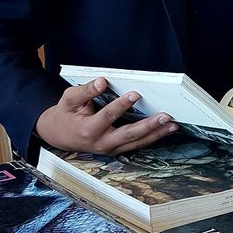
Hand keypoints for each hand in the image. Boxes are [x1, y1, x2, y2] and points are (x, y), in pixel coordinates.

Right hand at [35, 78, 177, 155]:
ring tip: (173, 125)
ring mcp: (110, 149)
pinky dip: (152, 138)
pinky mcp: (116, 150)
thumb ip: (85, 91)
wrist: (59, 135)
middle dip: (148, 126)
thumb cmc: (65, 114)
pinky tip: (165, 130)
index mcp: (88, 130)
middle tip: (165, 116)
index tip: (136, 94)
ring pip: (136, 143)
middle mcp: (101, 143)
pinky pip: (136, 145)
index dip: (122, 105)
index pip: (108, 116)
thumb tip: (102, 82)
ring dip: (156, 134)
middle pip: (128, 135)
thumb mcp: (69, 99)